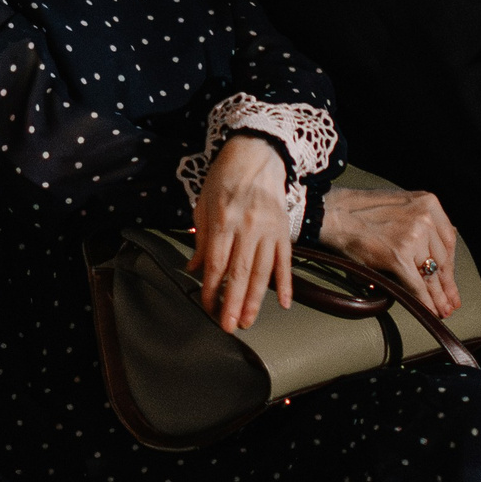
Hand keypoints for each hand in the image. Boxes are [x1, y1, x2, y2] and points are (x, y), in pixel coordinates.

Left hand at [189, 137, 295, 330]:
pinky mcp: (283, 231)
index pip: (217, 262)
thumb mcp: (204, 203)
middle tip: (229, 326)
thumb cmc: (225, 178)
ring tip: (248, 321)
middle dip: (233, 302)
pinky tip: (283, 303)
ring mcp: (268, 230)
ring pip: (262, 271)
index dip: (212, 288)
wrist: (257, 154)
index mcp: (224, 220)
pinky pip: (285, 261)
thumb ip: (201, 238)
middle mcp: (248, 227)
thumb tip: (195, 269)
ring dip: (255, 299)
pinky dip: (285, 283)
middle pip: (240, 272)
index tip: (207, 307)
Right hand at [315, 186, 461, 317]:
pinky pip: (418, 284)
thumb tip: (434, 248)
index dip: (450, 264)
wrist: (333, 213)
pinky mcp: (399, 256)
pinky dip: (425, 300)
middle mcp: (425, 218)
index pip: (449, 240)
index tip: (451, 278)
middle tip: (451, 300)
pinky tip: (430, 309)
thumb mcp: (399, 204)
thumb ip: (419, 220)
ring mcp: (414, 237)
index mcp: (428, 203)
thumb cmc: (359, 209)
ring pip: (432, 274)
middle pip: (443, 259)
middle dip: (446, 283)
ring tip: (443, 309)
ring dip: (439, 296)